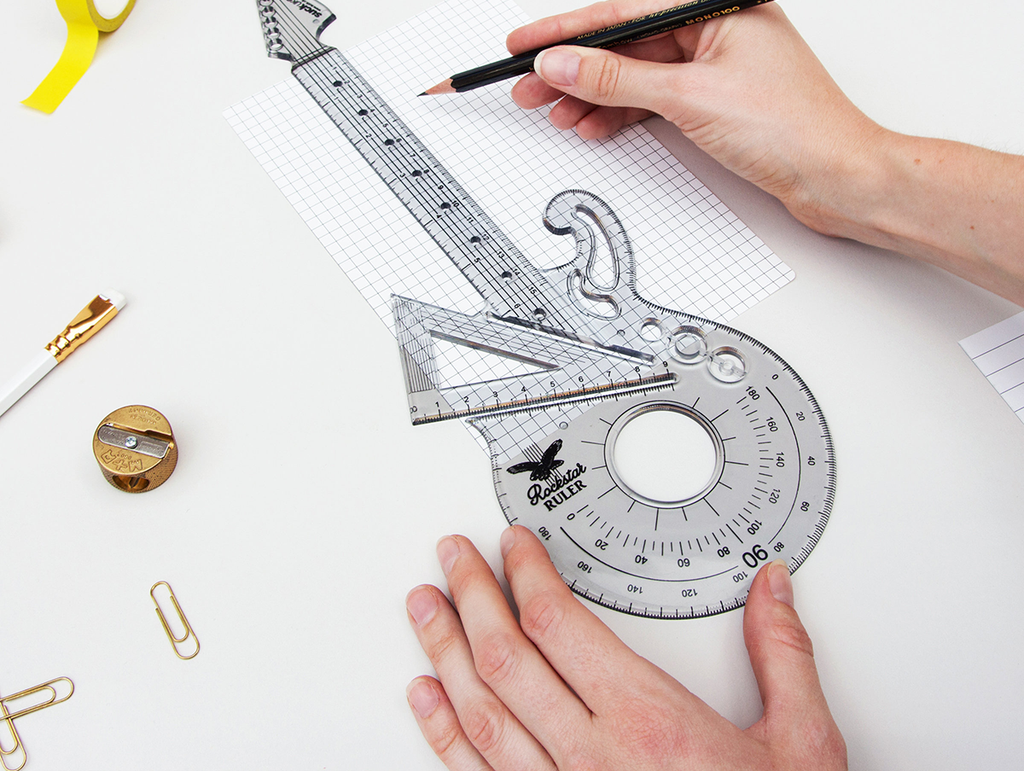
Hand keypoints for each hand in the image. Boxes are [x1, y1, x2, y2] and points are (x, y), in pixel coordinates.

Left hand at [405, 526, 846, 769]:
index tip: (512, 544)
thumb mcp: (801, 746)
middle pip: (506, 658)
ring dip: (444, 652)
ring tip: (425, 607)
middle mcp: (593, 761)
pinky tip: (427, 698)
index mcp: (647, 724)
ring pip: (480, 713)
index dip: (525, 574)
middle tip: (452, 555)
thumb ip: (782, 656)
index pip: (558, 624)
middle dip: (471, 595)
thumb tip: (773, 587)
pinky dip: (443, 733)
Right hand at [507, 0, 883, 237]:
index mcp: (719, 2)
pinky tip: (593, 126)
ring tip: (555, 115)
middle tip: (525, 88)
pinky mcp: (714, 96)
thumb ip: (616, 79)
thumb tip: (562, 63)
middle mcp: (716, 25)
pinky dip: (622, 114)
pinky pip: (653, 98)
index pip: (623, 12)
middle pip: (625, 44)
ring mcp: (715, 62)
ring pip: (635, 75)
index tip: (523, 42)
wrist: (838, 178)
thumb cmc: (793, 129)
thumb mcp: (689, 98)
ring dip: (593, 97)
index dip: (565, 30)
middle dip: (573, 71)